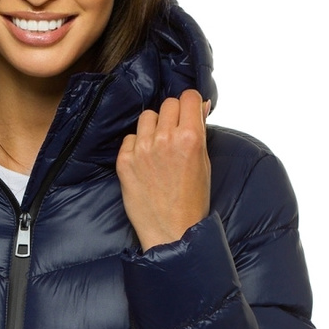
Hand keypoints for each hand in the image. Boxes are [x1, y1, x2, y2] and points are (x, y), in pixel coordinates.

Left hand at [116, 89, 210, 250]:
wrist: (171, 231)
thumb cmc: (192, 201)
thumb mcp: (204, 162)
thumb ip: (200, 131)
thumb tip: (200, 106)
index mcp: (190, 137)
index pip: (189, 97)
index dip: (191, 105)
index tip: (190, 113)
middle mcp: (165, 139)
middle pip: (168, 104)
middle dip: (174, 115)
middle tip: (175, 133)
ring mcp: (142, 149)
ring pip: (147, 116)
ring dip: (154, 127)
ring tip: (158, 147)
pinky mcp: (124, 161)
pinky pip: (130, 137)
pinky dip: (137, 145)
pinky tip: (145, 162)